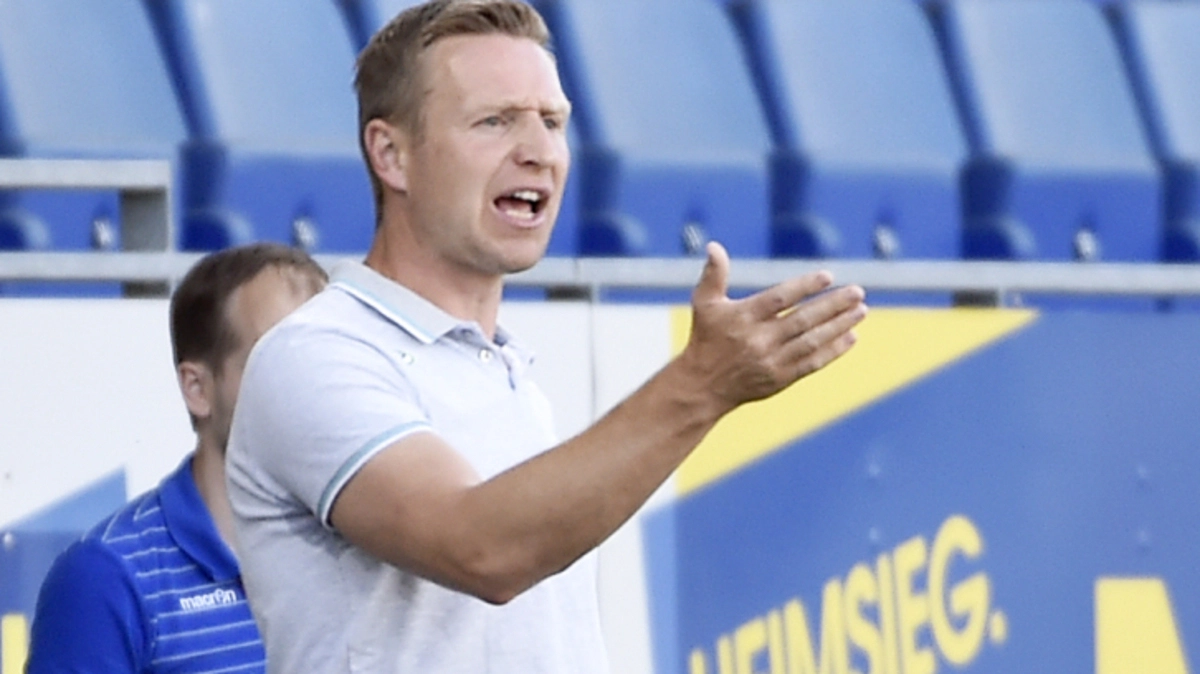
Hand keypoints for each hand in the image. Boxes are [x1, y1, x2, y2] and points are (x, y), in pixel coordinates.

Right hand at [681, 241, 866, 412]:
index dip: (804, 286)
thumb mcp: (704, 304)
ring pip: (812, 341)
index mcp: (743, 317)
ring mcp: (771, 361)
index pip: (779, 299)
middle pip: (802, 320)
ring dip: (840, 326)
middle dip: (833, 305)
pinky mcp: (780, 379)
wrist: (704, 385)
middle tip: (858, 292)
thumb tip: (714, 246)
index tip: (828, 276)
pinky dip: (834, 350)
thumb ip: (713, 274)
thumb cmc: (706, 337)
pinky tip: (852, 337)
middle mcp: (759, 340)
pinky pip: (812, 363)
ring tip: (861, 310)